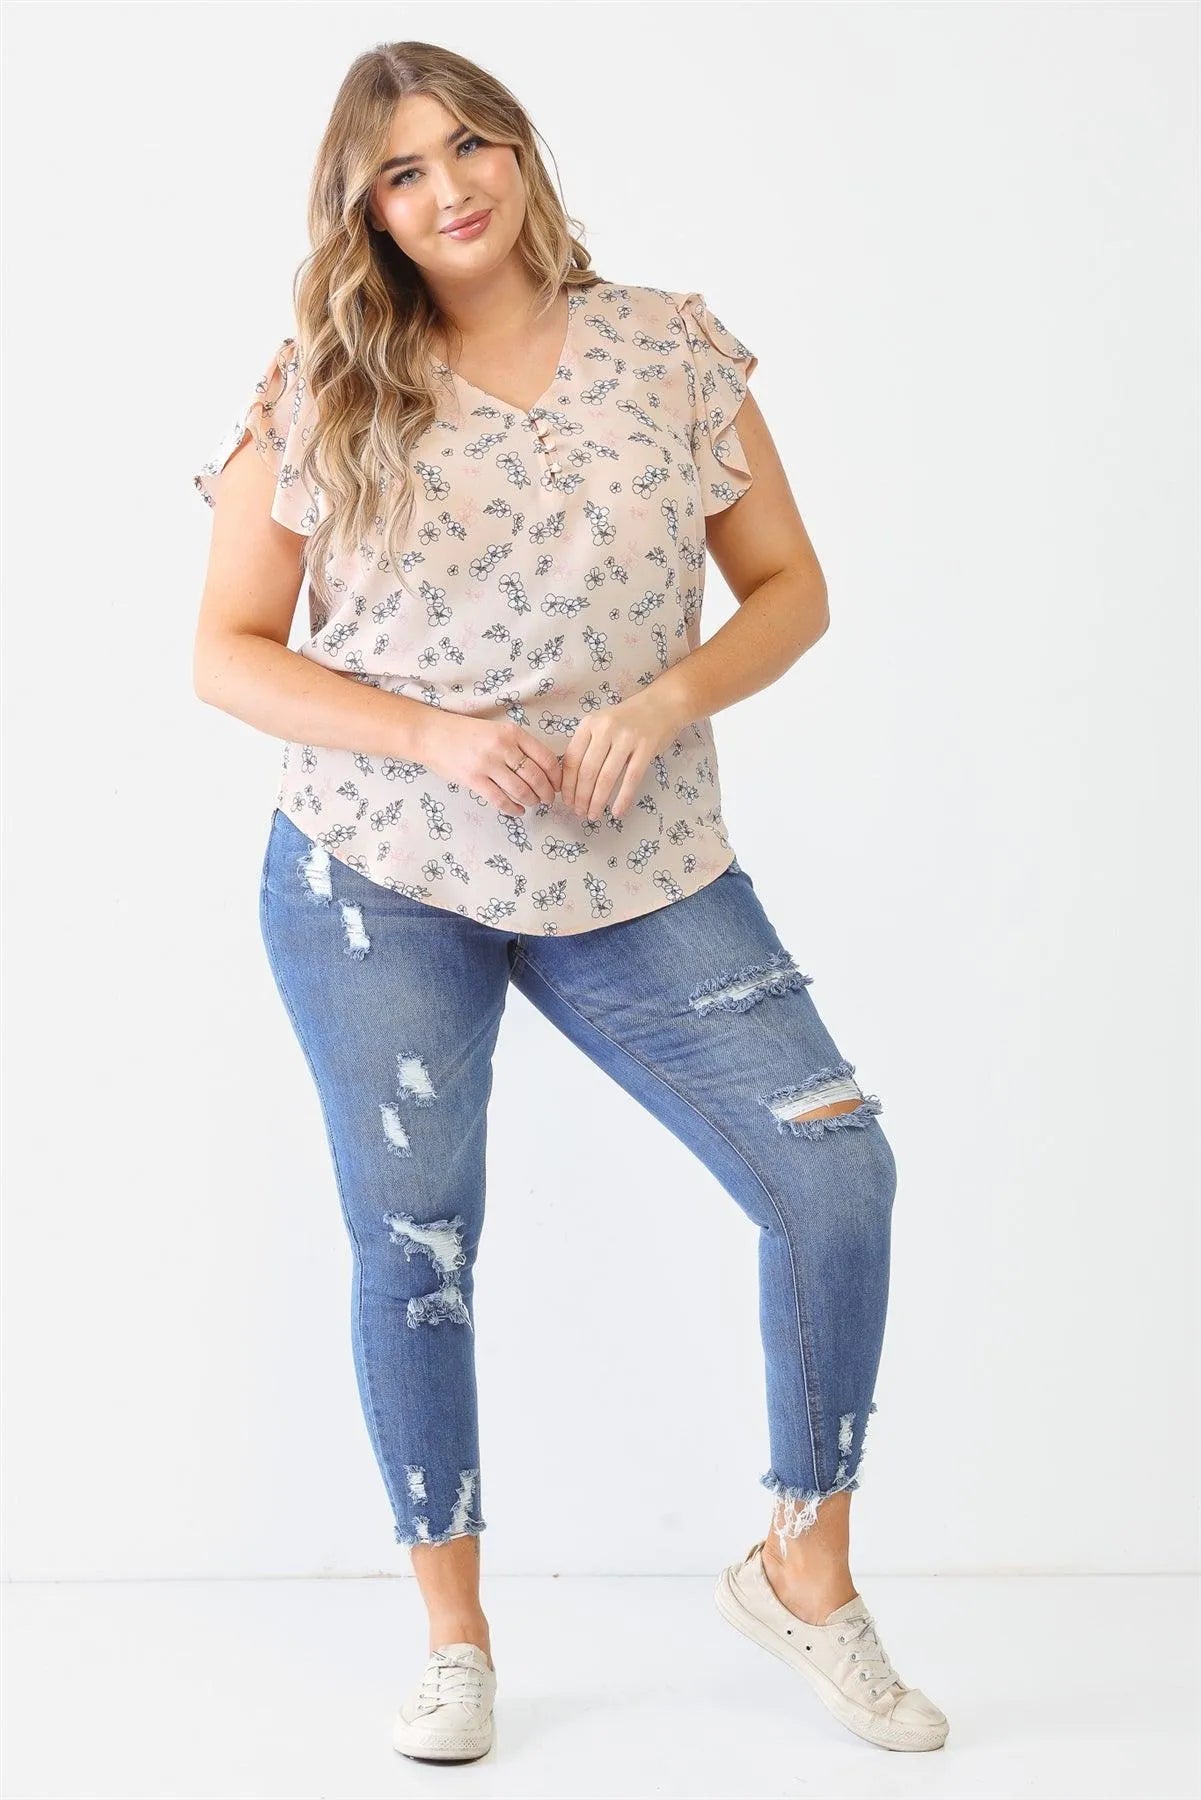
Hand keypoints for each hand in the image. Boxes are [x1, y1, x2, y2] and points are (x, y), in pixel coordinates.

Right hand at [418, 712, 561, 815]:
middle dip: (546, 793)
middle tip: (548, 799)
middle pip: (536, 777)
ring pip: (521, 790)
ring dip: (531, 801)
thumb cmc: (466, 733)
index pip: (546, 758)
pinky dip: (513, 809)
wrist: (432, 734)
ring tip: (531, 803)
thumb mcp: (497, 730)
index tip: (558, 785)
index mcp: (513, 733)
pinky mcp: (473, 780)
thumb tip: (544, 770)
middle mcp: (503, 747)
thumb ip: (518, 746)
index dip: (556, 777)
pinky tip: (517, 810)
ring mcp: (487, 764)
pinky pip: (500, 800)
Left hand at [560, 689, 682, 821]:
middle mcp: (606, 729)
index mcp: (589, 724)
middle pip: (587, 771)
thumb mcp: (602, 725)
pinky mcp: (646, 747)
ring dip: (598, 801)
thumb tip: (571, 782)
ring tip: (593, 815)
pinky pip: (632, 778)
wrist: (663, 704)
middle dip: (581, 797)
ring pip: (607, 777)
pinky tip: (617, 812)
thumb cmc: (629, 719)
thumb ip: (587, 747)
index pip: (572, 759)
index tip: (567, 801)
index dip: (568, 784)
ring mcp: (627, 737)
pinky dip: (623, 798)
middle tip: (579, 812)